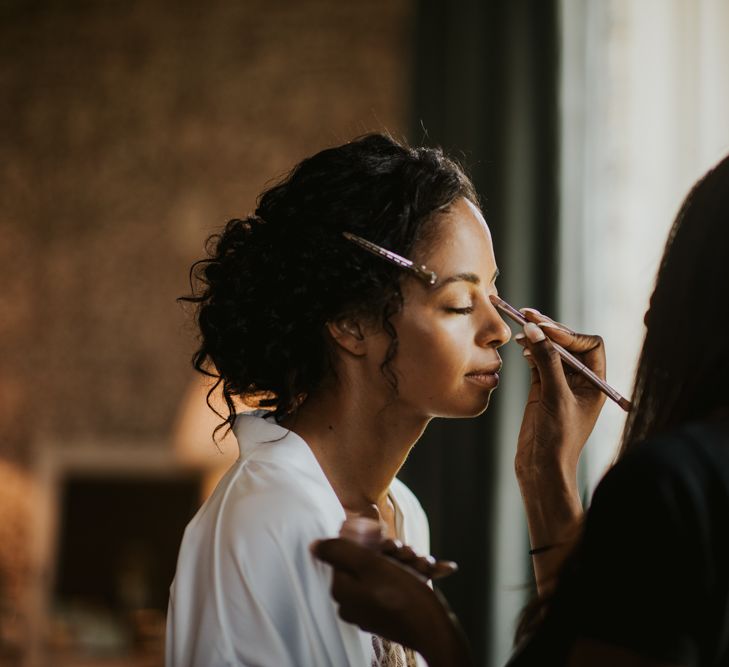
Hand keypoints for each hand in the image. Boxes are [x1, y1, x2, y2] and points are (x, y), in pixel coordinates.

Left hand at [312, 539, 471, 666]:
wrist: (433, 628)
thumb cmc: (402, 595)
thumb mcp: (369, 565)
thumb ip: (339, 550)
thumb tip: (314, 545)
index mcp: (341, 589)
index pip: (348, 550)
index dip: (369, 541)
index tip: (388, 544)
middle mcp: (351, 601)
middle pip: (366, 560)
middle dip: (390, 552)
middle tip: (407, 555)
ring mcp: (369, 608)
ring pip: (384, 570)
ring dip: (402, 561)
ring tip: (419, 564)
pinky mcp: (387, 612)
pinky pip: (393, 584)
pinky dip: (407, 575)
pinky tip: (422, 572)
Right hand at [515, 309, 605, 483]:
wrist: (542, 469)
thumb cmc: (558, 439)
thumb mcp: (555, 397)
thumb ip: (546, 361)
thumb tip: (535, 331)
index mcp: (595, 383)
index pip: (589, 345)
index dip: (569, 335)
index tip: (546, 331)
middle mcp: (580, 381)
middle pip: (568, 344)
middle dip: (550, 330)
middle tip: (528, 315)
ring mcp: (560, 384)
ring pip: (550, 351)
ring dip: (537, 338)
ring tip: (520, 329)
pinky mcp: (541, 390)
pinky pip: (537, 362)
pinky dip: (529, 352)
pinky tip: (520, 347)